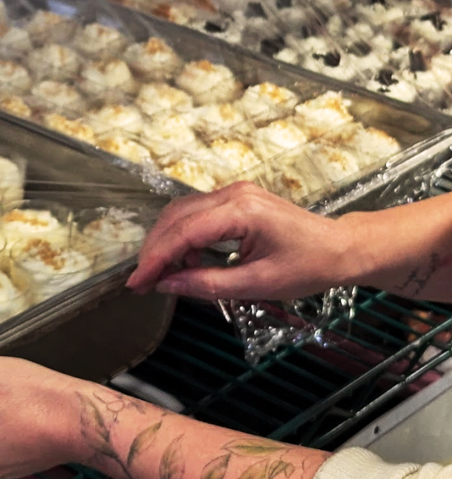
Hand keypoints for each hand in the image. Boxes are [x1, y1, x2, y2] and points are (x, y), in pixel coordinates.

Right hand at [126, 182, 355, 300]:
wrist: (341, 248)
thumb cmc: (308, 266)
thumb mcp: (256, 284)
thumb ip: (206, 284)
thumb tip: (166, 285)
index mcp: (241, 212)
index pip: (183, 233)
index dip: (155, 259)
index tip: (137, 283)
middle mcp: (233, 194)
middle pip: (175, 217)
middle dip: (154, 250)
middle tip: (143, 282)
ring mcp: (234, 192)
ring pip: (181, 213)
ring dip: (165, 243)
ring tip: (162, 274)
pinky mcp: (236, 199)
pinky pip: (195, 214)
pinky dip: (182, 237)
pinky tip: (187, 261)